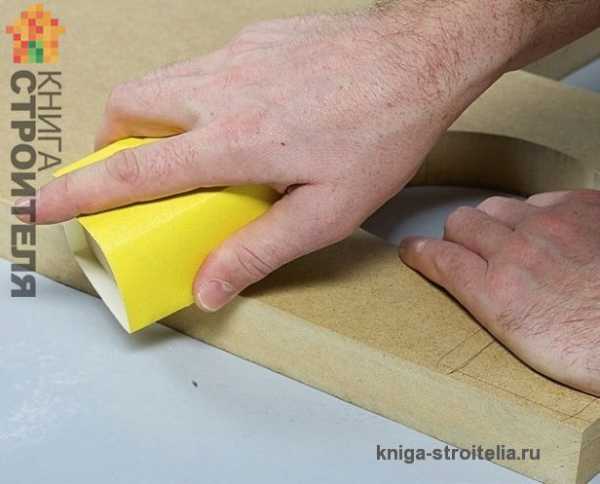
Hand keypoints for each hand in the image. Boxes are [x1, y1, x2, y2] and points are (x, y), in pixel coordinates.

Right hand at [24, 7, 490, 310]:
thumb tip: (208, 287)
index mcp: (233, 142)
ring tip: (184, 149)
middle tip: (134, 174)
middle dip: (112, 143)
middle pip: (128, 108)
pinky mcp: (253, 39)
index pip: (133, 172)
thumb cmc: (380, 136)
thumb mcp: (325, 213)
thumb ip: (258, 250)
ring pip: (159, 83)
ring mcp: (235, 57)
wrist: (416, 61)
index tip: (42, 204)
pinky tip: (240, 117)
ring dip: (150, 117)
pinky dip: (195, 97)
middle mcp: (221, 92)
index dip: (79, 193)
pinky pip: (202, 69)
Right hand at [399, 190, 599, 395]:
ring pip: (496, 207)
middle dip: (460, 237)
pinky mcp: (584, 207)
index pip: (437, 257)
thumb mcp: (526, 344)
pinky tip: (553, 235)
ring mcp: (551, 225)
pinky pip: (540, 198)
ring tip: (515, 244)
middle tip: (474, 254)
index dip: (418, 252)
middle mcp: (517, 252)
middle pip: (461, 222)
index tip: (412, 250)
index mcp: (498, 294)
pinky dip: (538, 214)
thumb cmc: (596, 349)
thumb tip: (469, 282)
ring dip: (496, 224)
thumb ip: (487, 304)